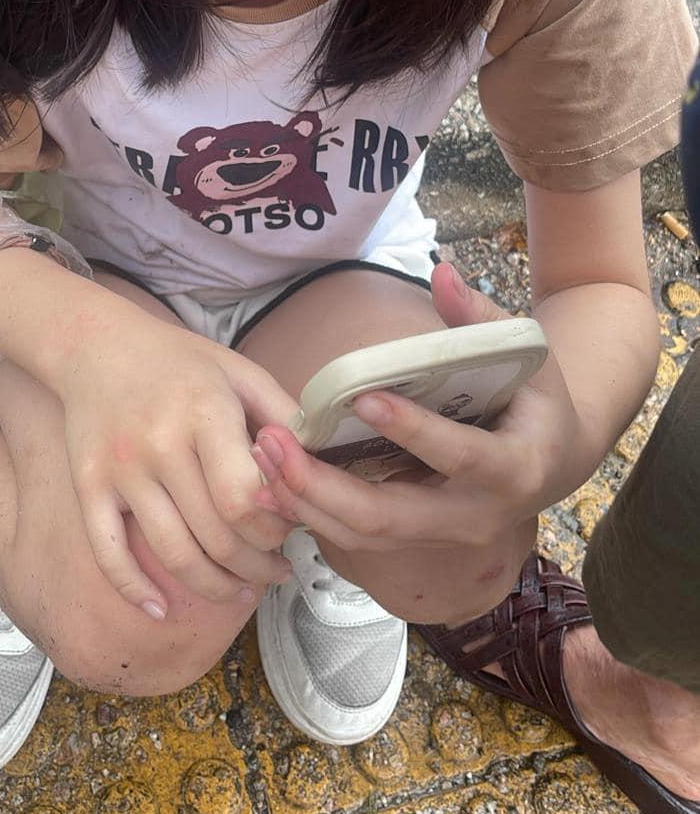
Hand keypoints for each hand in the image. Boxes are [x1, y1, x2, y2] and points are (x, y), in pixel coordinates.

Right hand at [52, 294, 297, 613]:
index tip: (290, 531)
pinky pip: (110, 554)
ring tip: (241, 588)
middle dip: (257, 566)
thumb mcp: (239, 372)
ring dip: (215, 586)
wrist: (95, 346)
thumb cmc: (178, 362)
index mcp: (204, 413)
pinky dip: (135, 591)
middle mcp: (160, 444)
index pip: (245, 497)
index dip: (275, 529)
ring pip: (174, 554)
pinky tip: (161, 609)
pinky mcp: (89, 487)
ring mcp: (121, 471)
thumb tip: (321, 463)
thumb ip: (283, 416)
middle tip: (277, 571)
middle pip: (217, 535)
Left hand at [249, 263, 588, 553]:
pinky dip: (311, 512)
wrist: (552, 459)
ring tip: (262, 454)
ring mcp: (442, 537)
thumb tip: (442, 273)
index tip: (362, 398)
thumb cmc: (535, 398)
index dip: (412, 430)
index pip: (460, 455)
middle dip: (324, 485)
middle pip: (391, 517)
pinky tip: (271, 482)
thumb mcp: (525, 355)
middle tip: (276, 442)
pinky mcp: (415, 540)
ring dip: (305, 499)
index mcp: (515, 469)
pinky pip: (356, 538)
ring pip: (364, 535)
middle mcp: (476, 517)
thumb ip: (480, 320)